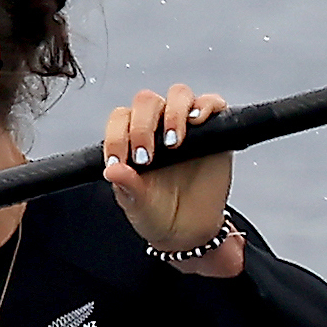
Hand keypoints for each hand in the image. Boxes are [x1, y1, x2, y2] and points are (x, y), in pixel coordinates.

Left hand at [102, 84, 244, 276]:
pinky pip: (212, 104)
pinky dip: (205, 107)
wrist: (190, 231)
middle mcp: (157, 127)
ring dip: (173, 114)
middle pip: (147, 102)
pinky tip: (197, 121)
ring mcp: (185, 126)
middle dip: (143, 126)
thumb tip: (113, 171)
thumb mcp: (138, 206)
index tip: (119, 161)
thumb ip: (127, 187)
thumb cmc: (159, 214)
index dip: (116, 136)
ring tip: (173, 143)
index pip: (120, 120)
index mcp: (132, 140)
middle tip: (146, 157)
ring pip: (178, 95)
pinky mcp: (213, 130)